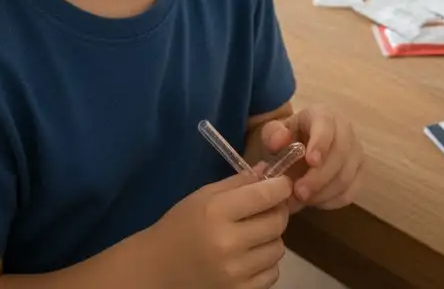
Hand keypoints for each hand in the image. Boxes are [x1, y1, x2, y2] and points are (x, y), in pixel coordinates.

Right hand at [149, 168, 291, 288]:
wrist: (160, 268)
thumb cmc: (181, 225)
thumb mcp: (204, 196)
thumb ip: (238, 183)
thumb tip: (269, 171)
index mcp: (217, 212)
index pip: (264, 196)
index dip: (280, 186)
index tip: (283, 183)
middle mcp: (228, 243)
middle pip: (277, 223)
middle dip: (278, 211)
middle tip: (268, 207)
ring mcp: (236, 273)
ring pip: (278, 249)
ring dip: (271, 238)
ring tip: (254, 233)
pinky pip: (272, 273)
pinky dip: (266, 262)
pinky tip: (249, 255)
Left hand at [257, 104, 363, 212]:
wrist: (299, 147)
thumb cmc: (287, 138)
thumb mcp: (273, 132)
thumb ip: (273, 134)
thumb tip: (280, 140)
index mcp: (323, 114)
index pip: (327, 125)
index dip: (321, 143)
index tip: (311, 162)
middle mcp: (345, 130)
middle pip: (341, 153)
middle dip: (320, 176)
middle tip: (299, 192)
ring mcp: (355, 152)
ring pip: (347, 175)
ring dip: (324, 192)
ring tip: (302, 199)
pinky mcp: (359, 173)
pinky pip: (351, 191)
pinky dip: (333, 200)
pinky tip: (315, 202)